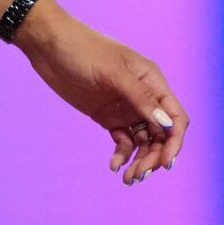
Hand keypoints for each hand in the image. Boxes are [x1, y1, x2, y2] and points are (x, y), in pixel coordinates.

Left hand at [15, 0, 188, 185]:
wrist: (48, 45)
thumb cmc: (82, 49)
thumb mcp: (112, 72)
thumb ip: (140, 97)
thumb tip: (166, 124)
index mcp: (152, 81)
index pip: (175, 117)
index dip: (175, 141)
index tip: (165, 163)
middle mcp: (143, 96)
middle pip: (161, 135)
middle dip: (155, 157)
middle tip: (139, 175)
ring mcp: (125, 107)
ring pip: (143, 141)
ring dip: (140, 160)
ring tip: (128, 179)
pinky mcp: (107, 116)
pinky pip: (123, 141)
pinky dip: (122, 155)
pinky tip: (114, 166)